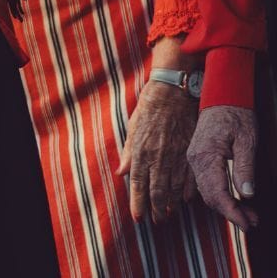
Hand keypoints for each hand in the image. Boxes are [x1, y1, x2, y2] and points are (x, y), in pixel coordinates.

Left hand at [116, 80, 197, 222]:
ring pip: (175, 189)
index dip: (138, 203)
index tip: (138, 218)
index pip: (138, 184)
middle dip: (157, 210)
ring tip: (169, 214)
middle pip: (158, 192)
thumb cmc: (150, 107)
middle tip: (157, 221)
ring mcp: (177, 156)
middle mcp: (159, 157)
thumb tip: (121, 172)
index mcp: (142, 151)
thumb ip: (128, 151)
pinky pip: (191, 179)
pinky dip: (188, 192)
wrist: (173, 91)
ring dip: (172, 205)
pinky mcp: (192, 153)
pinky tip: (186, 200)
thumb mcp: (133, 126)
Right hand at [187, 105, 258, 230]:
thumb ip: (245, 167)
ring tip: (249, 214)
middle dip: (231, 213)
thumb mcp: (247, 140)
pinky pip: (206, 182)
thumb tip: (246, 194)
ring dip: (227, 206)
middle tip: (253, 222)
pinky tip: (235, 200)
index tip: (247, 223)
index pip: (217, 193)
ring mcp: (195, 158)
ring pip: (208, 192)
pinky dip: (221, 195)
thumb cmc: (235, 114)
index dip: (233, 212)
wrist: (222, 95)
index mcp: (206, 155)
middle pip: (210, 196)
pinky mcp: (198, 157)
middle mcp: (196, 158)